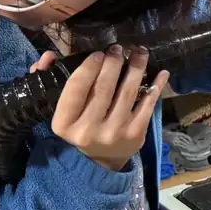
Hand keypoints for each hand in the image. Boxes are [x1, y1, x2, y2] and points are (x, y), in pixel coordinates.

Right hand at [32, 44, 168, 171]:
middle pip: (104, 87)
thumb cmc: (81, 127)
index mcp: (64, 124)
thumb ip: (56, 82)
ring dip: (136, 68)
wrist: (102, 160)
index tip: (98, 53)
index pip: (76, 87)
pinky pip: (147, 104)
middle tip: (118, 49)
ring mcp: (114, 133)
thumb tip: (49, 56)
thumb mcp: (64, 112)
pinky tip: (161, 73)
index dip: (88, 67)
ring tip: (139, 52)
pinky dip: (155, 86)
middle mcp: (88, 130)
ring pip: (127, 92)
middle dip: (113, 63)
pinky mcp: (135, 134)